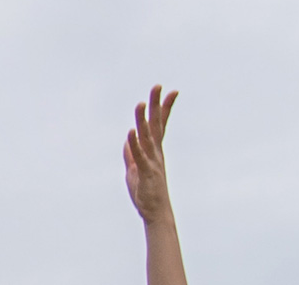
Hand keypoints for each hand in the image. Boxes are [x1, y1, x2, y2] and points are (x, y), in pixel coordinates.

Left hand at [123, 84, 178, 225]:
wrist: (154, 213)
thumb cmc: (146, 191)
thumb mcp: (134, 169)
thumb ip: (132, 154)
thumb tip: (128, 140)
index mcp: (155, 150)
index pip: (161, 124)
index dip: (164, 108)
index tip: (170, 91)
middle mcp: (156, 153)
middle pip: (156, 125)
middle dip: (156, 105)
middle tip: (157, 86)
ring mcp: (152, 162)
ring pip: (147, 137)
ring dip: (143, 121)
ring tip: (140, 104)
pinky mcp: (145, 173)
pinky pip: (140, 156)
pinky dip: (135, 144)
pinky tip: (131, 132)